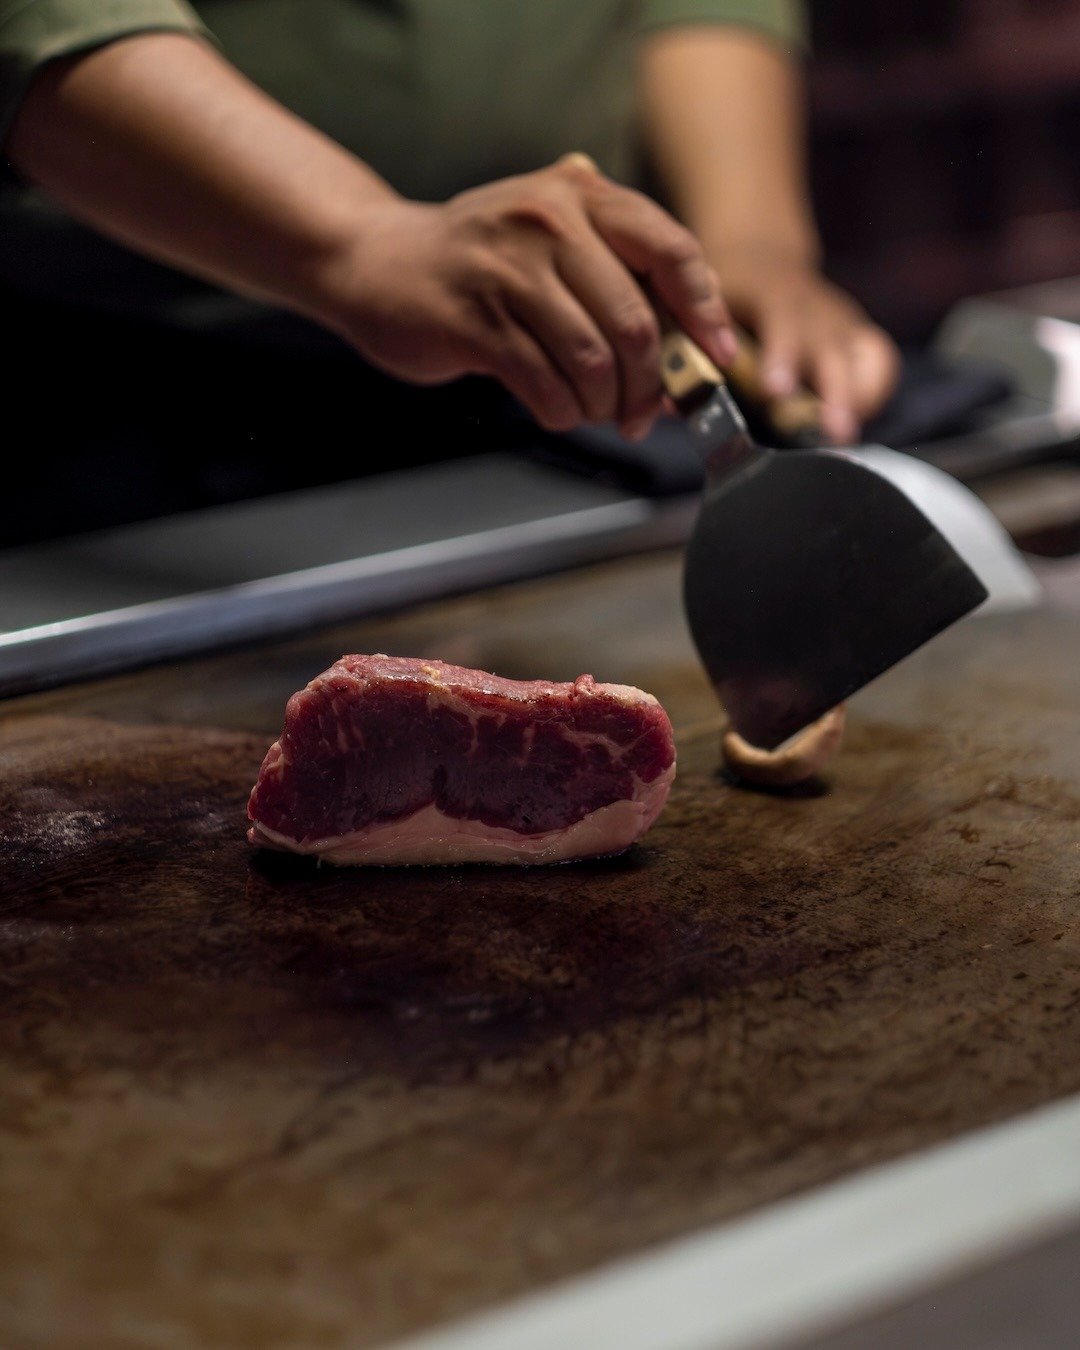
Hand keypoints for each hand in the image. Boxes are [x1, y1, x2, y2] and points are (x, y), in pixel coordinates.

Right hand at [318, 155, 734, 438]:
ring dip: (603, 404)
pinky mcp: (474, 321)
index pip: (670, 249)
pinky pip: (545, 384)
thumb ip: (617, 273)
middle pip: (633, 321)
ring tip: (595, 412)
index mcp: (579, 194)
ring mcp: (507, 270)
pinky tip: (556, 408)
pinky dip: (562, 410)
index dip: (704, 311)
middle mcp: (548, 221)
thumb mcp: (550, 239)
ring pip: (591, 361)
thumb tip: (689, 344)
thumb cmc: (477, 264)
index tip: (719, 357)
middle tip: (643, 413)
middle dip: (649, 383)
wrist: (375, 262)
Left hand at [708, 243, 899, 443]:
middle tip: (830, 430)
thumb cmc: (725, 296)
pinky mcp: (858, 336)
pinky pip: (879, 361)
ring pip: (861, 356)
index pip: (783, 320)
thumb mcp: (702, 309)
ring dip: (857, 399)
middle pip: (831, 348)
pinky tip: (856, 418)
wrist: (761, 261)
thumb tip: (669, 402)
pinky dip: (874, 389)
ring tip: (845, 436)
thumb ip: (690, 352)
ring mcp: (840, 321)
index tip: (776, 392)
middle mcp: (814, 307)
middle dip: (833, 392)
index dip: (782, 356)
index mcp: (773, 293)